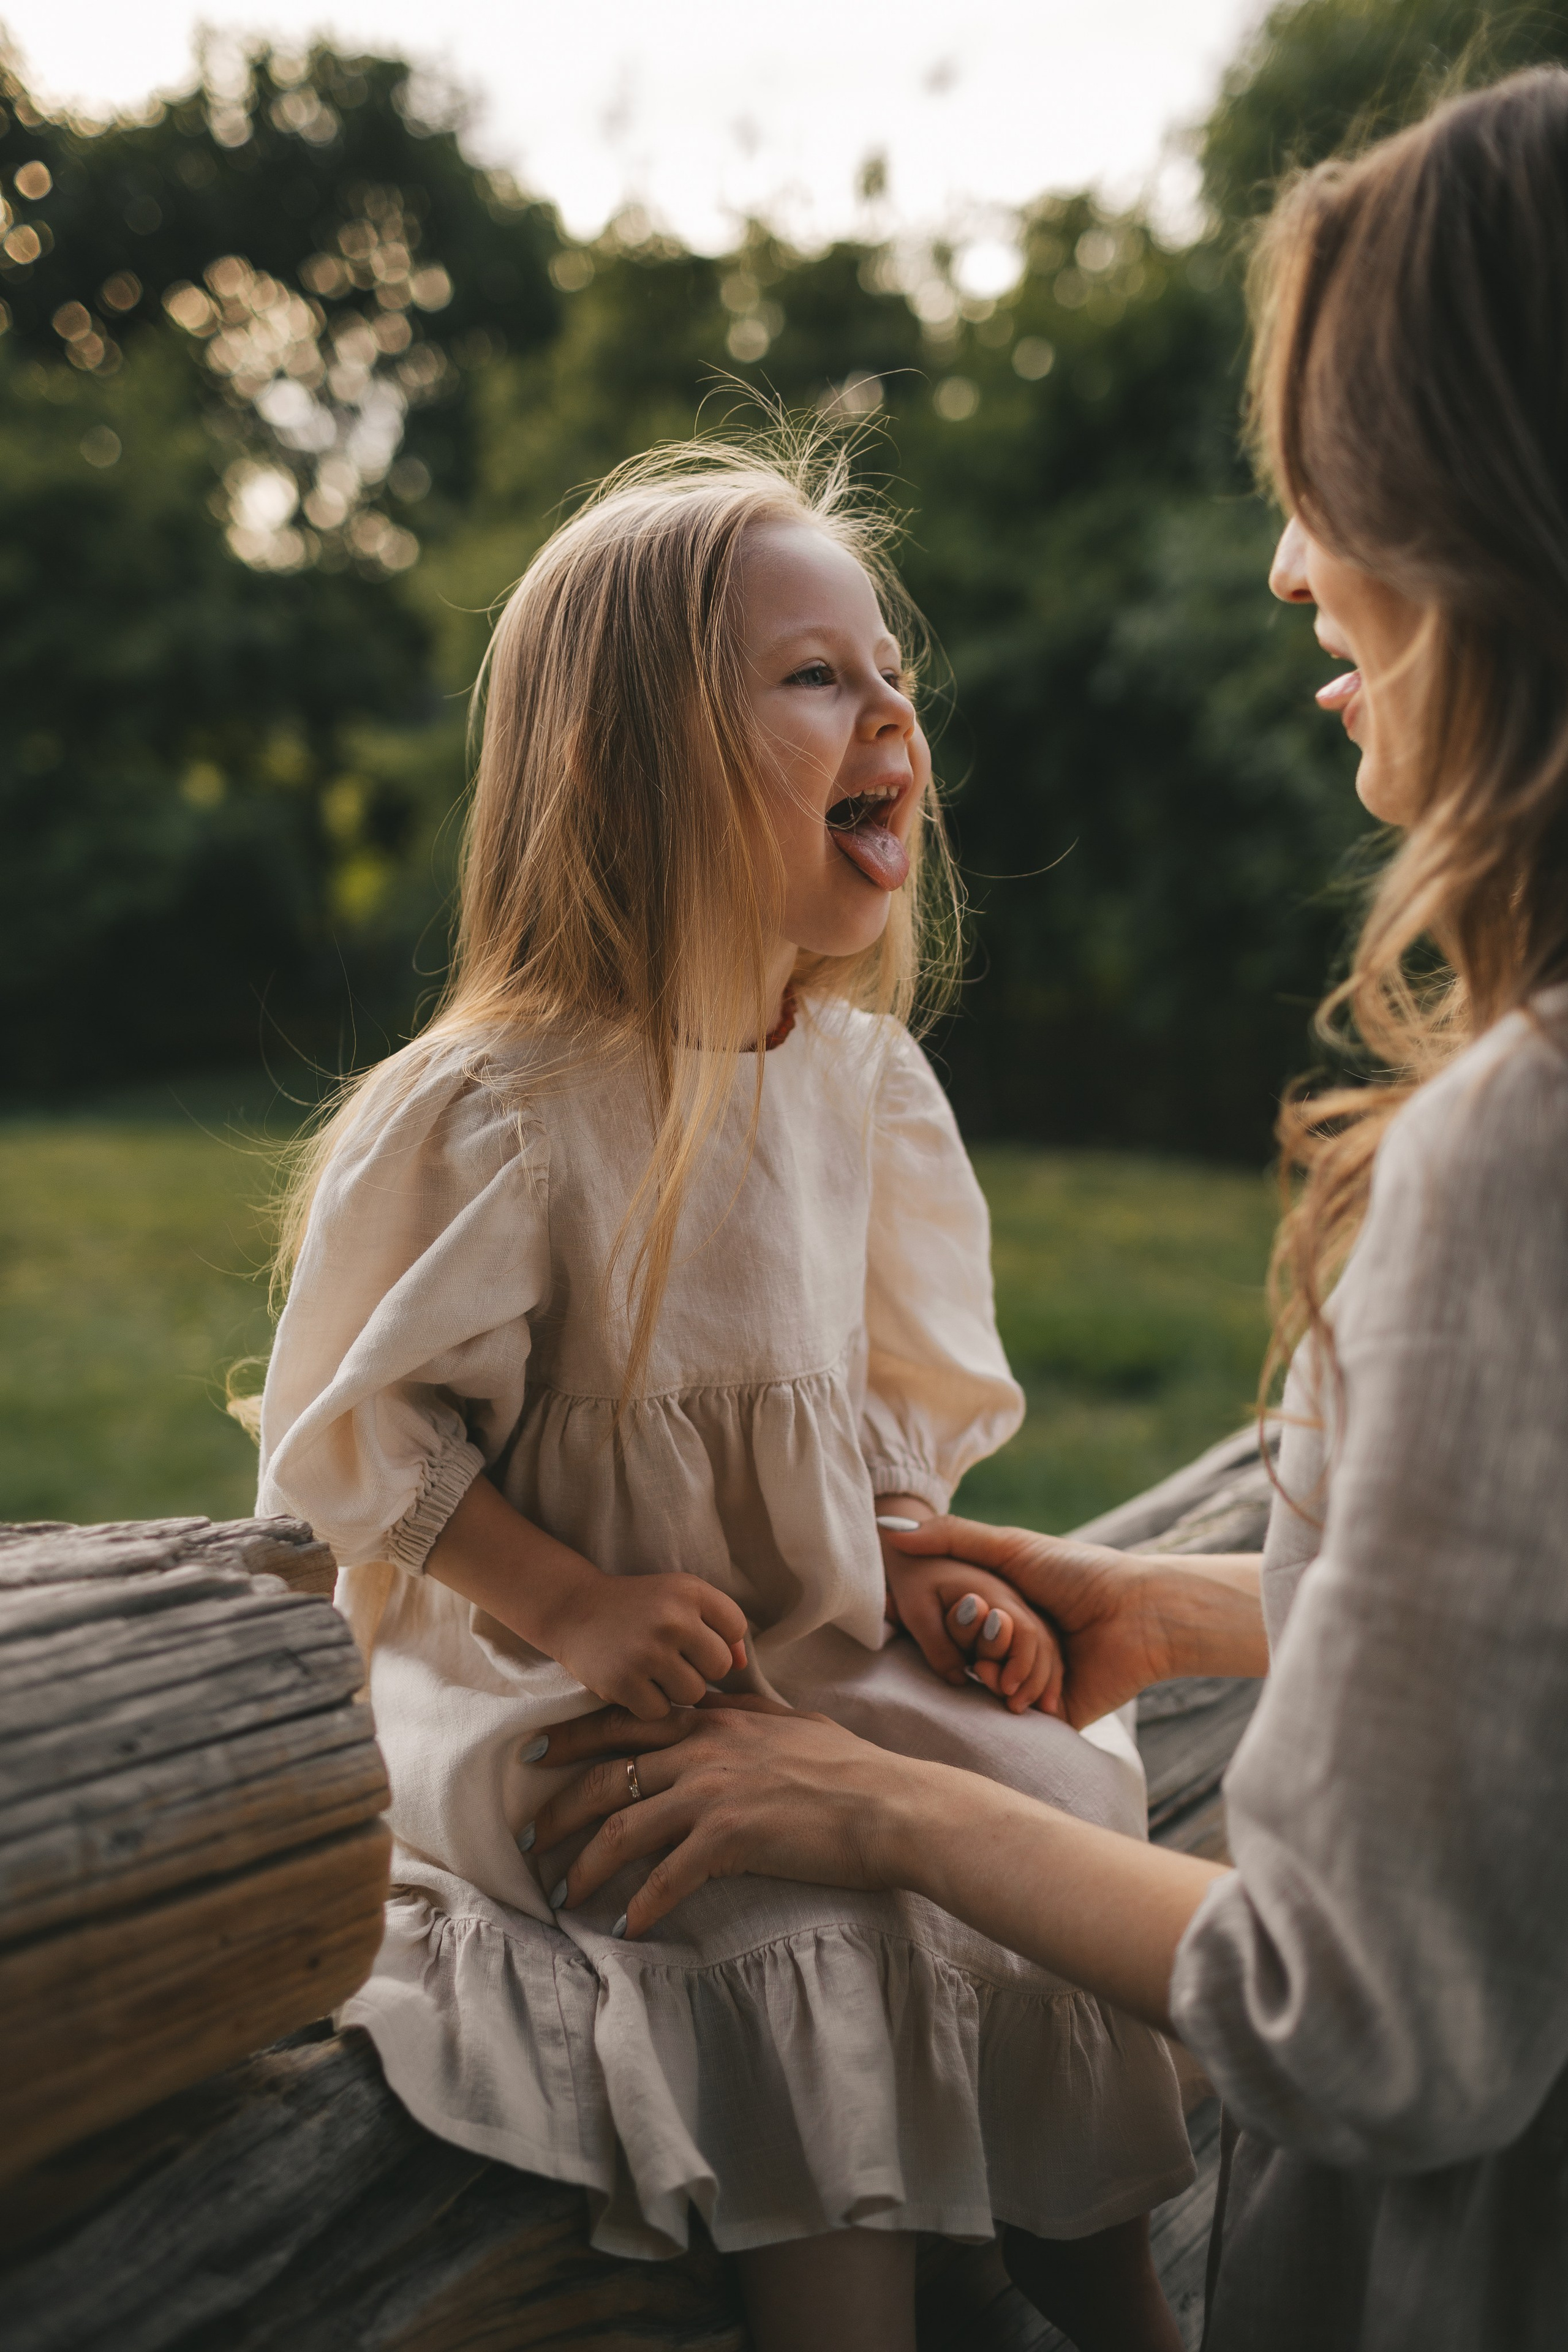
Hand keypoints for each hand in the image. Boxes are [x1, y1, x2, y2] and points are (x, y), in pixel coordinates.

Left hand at [522, 1700, 921, 1935]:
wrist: (890, 1806)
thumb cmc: (852, 1767)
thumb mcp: (793, 1723)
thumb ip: (752, 1713)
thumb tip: (735, 1700)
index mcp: (715, 1719)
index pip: (625, 1721)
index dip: (572, 1738)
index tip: (535, 1754)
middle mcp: (704, 1749)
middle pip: (607, 1777)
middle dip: (557, 1809)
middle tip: (525, 1837)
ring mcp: (713, 1792)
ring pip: (622, 1828)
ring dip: (584, 1866)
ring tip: (561, 1896)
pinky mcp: (729, 1837)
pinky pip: (666, 1878)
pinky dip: (640, 1906)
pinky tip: (625, 1929)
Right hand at [540, 1573, 749, 1720]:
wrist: (575, 1610)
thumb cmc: (638, 1607)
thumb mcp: (679, 1598)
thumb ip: (719, 1625)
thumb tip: (742, 1664)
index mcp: (690, 1591)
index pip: (736, 1628)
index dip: (719, 1638)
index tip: (693, 1635)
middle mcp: (672, 1619)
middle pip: (719, 1667)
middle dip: (700, 1668)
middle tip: (672, 1657)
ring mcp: (647, 1651)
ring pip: (694, 1693)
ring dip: (676, 1689)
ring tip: (653, 1670)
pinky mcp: (623, 1681)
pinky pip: (660, 1711)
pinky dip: (649, 1704)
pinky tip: (634, 1683)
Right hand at [882, 1518, 1169, 1727]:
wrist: (1138, 1614)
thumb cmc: (1079, 1572)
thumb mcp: (1010, 1547)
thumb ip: (950, 1537)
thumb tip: (888, 1527)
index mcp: (1012, 1610)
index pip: (962, 1623)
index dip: (950, 1621)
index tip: (948, 1611)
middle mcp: (1023, 1646)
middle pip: (974, 1659)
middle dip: (972, 1653)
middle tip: (983, 1642)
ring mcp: (1039, 1680)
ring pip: (993, 1691)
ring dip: (990, 1679)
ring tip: (998, 1668)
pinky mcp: (1058, 1713)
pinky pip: (1022, 1723)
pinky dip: (1012, 1707)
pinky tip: (1010, 1693)